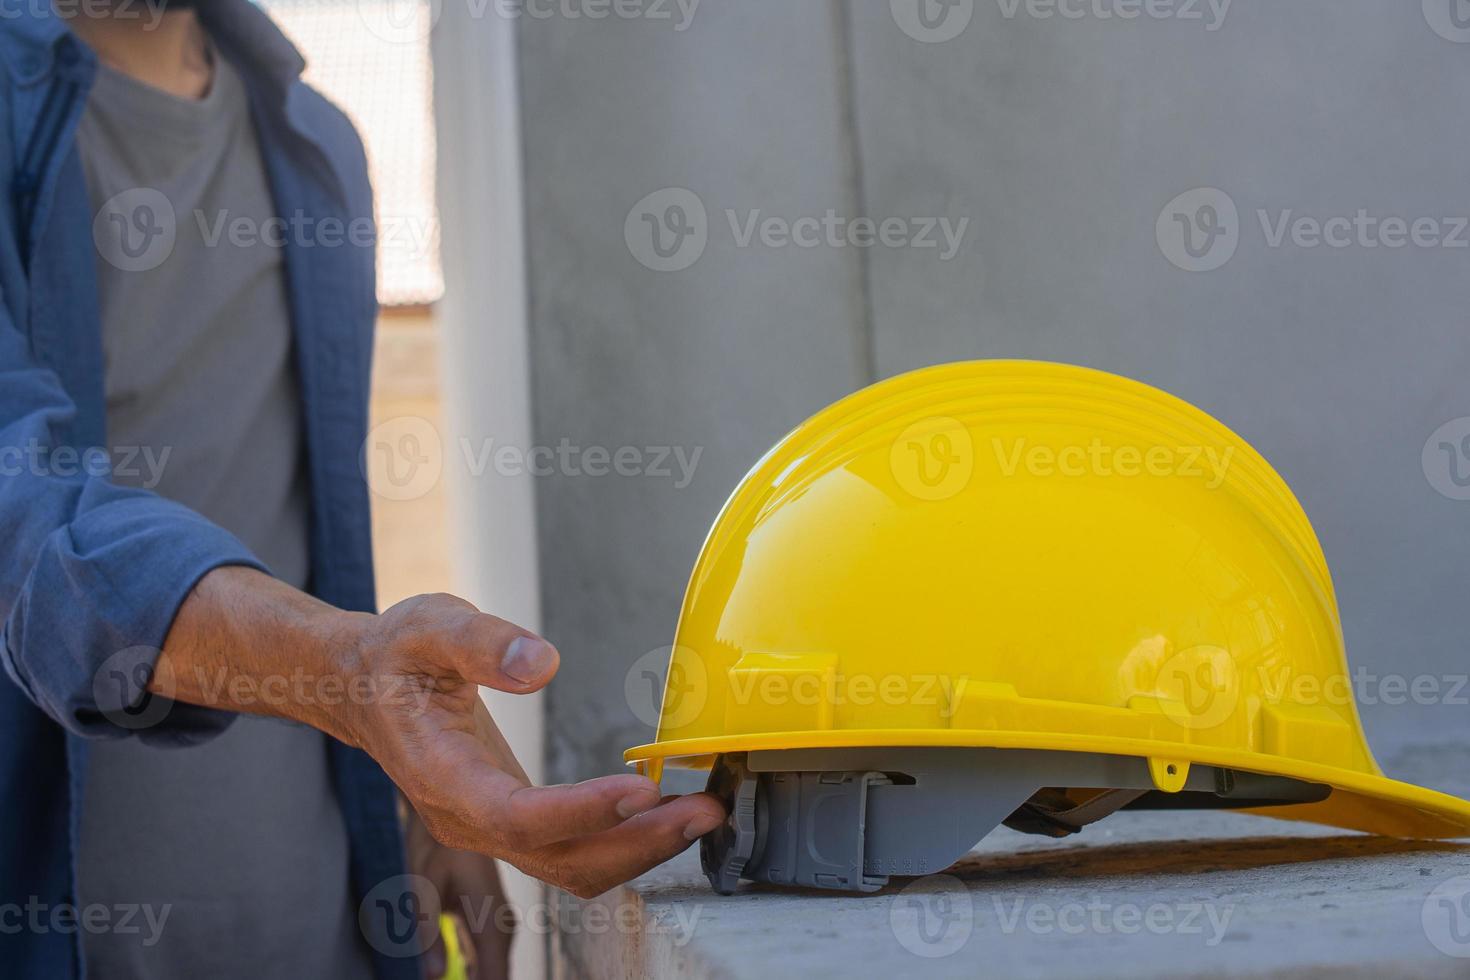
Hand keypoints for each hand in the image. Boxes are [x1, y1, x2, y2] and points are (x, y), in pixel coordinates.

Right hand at [339, 592, 723, 898]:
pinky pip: (574, 848)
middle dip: (637, 844)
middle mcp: (467, 818)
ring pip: (573, 865)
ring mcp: (491, 827)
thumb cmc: (395, 656)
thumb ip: (480, 641)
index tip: (641, 788)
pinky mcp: (514, 821)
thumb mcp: (429, 624)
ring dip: (641, 847)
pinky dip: (625, 837)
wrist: (361, 688)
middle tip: (705, 811)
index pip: (517, 815)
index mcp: (441, 776)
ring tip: (700, 813)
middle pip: (559, 859)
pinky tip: (665, 806)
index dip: (581, 811)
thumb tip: (542, 663)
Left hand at [406, 799, 509, 979]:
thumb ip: (429, 932)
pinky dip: (472, 971)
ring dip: (472, 977)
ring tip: (445, 972)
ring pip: (493, 970)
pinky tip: (453, 971)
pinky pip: (487, 959)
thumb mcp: (424, 886)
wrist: (457, 812)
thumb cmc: (436, 846)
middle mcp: (502, 925)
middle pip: (496, 977)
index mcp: (490, 919)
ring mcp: (500, 924)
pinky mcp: (492, 923)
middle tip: (439, 975)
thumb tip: (433, 975)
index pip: (495, 977)